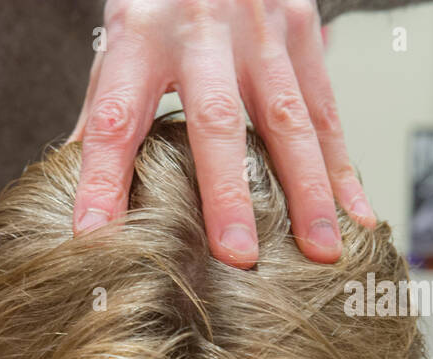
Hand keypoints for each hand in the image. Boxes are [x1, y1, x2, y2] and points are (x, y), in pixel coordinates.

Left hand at [67, 0, 374, 267]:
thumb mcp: (118, 43)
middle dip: (227, 194)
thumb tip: (77, 198)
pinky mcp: (302, 28)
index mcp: (139, 37)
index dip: (104, 180)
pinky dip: (342, 167)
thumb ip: (104, 116)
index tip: (95, 236)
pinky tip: (354, 215)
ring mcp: (259, 29)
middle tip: (237, 256)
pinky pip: (326, 110)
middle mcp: (201, 30)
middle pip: (215, 121)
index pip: (117, 118)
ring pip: (288, 119)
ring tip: (319, 253)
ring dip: (308, 192)